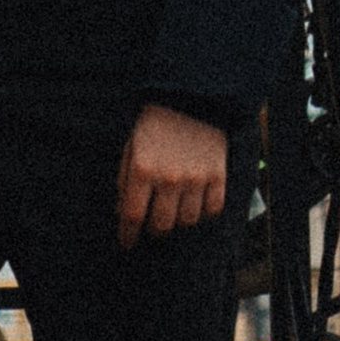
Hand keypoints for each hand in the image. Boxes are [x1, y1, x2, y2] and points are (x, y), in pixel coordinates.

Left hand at [116, 102, 228, 252]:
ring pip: (187, 221)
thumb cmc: (155, 124)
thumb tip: (121, 212)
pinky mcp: (218, 175)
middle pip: (161, 225)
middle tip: (152, 226)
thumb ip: (124, 181)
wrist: (191, 97)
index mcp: (142, 169)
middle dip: (153, 231)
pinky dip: (203, 213)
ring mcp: (196, 178)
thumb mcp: (131, 148)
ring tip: (174, 214)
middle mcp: (169, 177)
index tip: (127, 243)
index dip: (127, 235)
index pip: (132, 216)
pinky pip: (212, 209)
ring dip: (178, 223)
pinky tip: (195, 206)